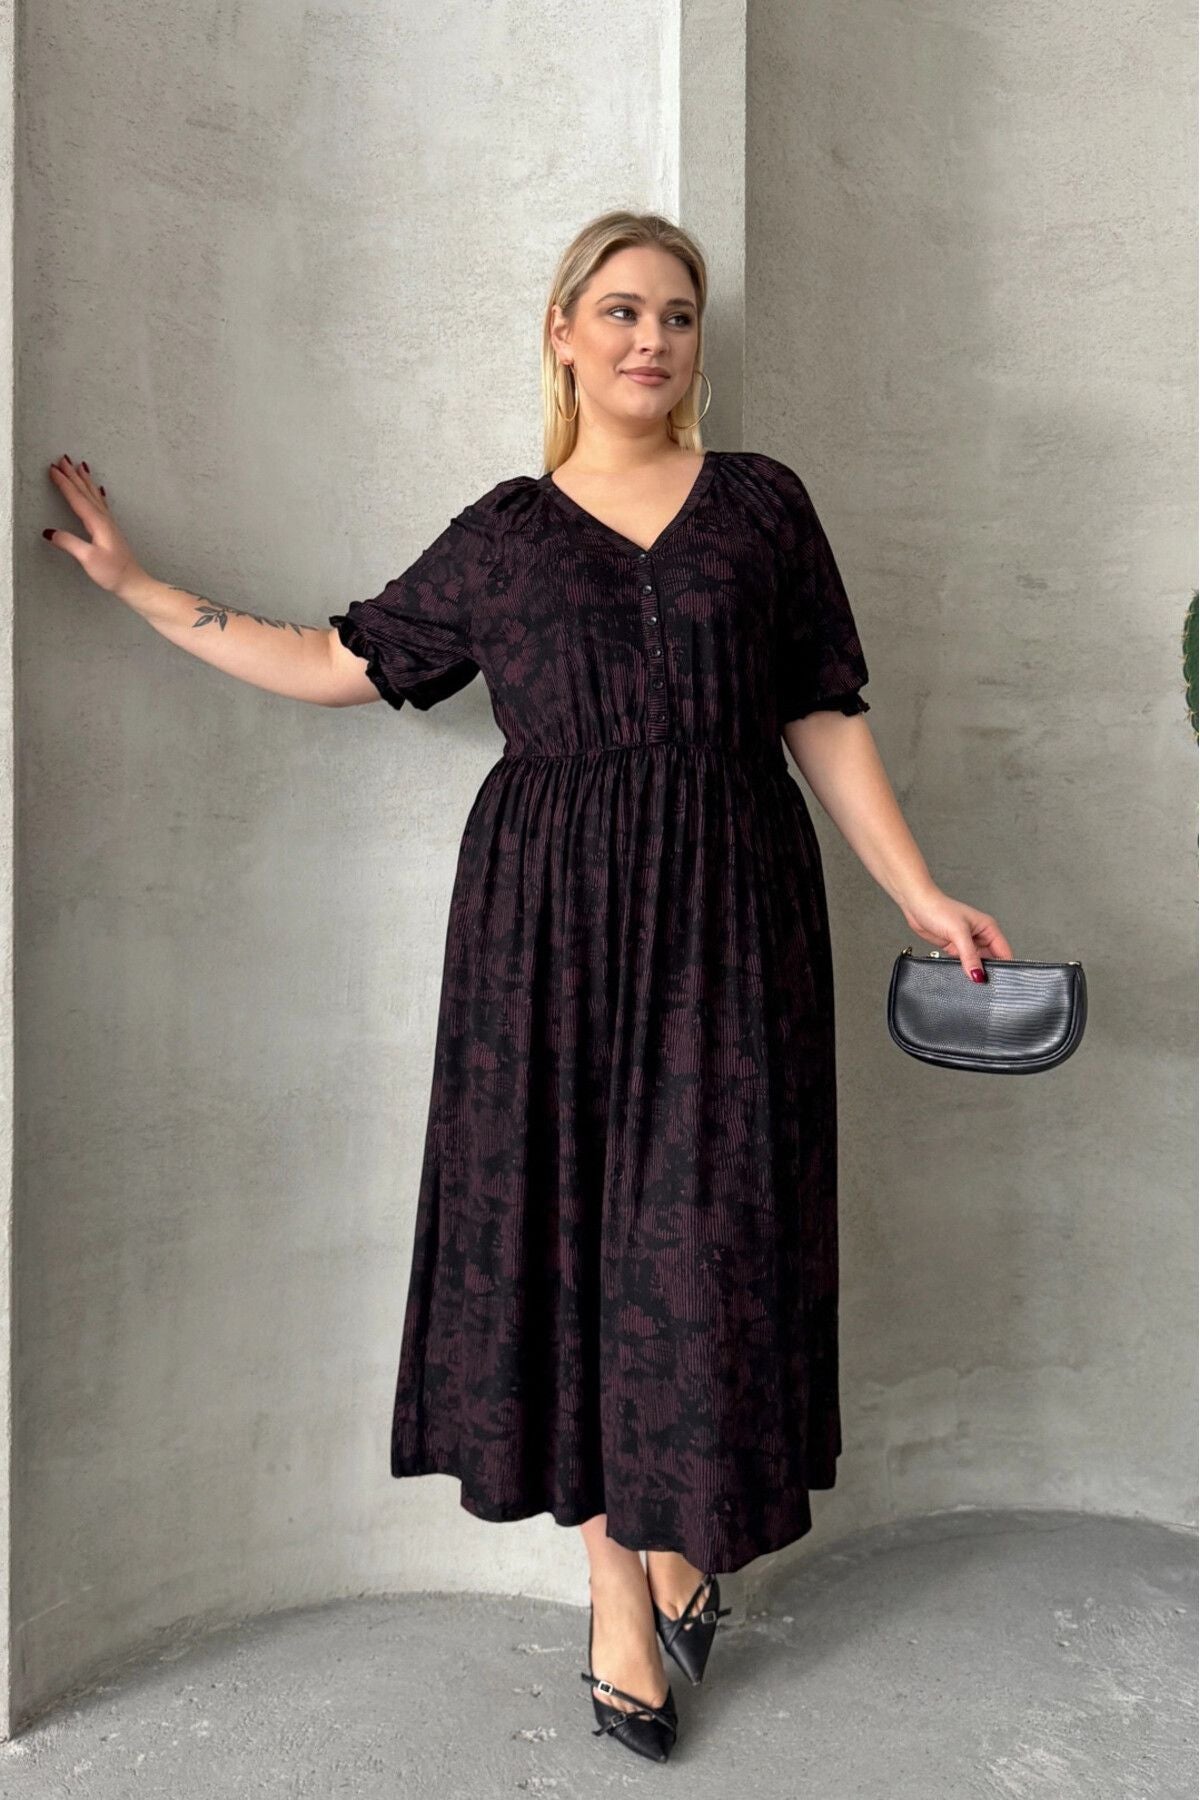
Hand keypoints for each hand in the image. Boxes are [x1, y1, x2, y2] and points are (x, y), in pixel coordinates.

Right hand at [43, 454, 145, 600]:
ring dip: (84, 480)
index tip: (53, 469)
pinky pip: (101, 503)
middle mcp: (104, 520)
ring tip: (79, 466)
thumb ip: (69, 543)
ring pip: (93, 495)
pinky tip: (98, 489)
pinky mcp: (110, 530)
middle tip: (63, 459)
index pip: (77, 498)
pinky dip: (96, 493)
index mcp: (98, 523)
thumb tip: (50, 532)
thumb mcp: (88, 559)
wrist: (133, 582)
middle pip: (86, 492)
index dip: (64, 483)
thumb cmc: (114, 573)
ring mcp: (109, 523)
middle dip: (73, 475)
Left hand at [900, 885, 1014, 980]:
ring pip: (977, 962)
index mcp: (988, 928)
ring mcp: (967, 943)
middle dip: (988, 971)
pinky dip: (963, 969)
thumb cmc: (938, 908)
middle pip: (991, 959)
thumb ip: (969, 956)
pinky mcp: (954, 948)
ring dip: (974, 971)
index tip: (1000, 980)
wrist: (916, 905)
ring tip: (972, 980)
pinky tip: (961, 974)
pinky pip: (964, 963)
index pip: (1004, 951)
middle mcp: (980, 935)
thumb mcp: (958, 933)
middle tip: (984, 983)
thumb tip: (978, 974)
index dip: (1004, 965)